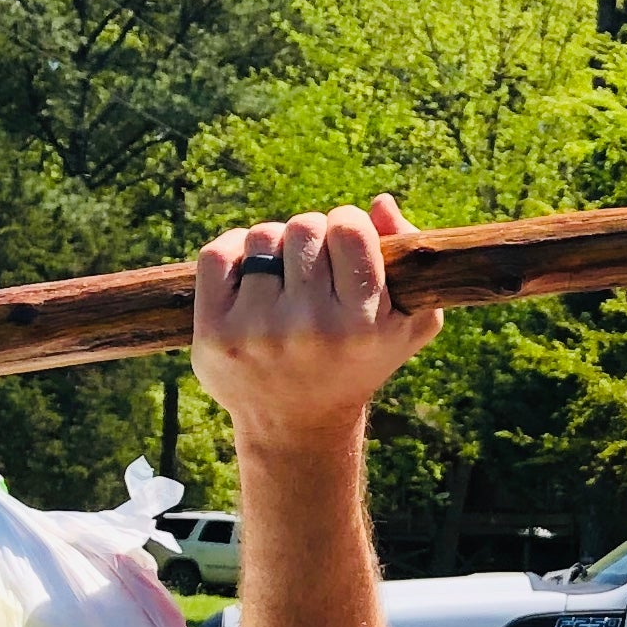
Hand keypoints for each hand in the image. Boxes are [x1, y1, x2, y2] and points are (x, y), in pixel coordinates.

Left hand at [191, 197, 442, 456]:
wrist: (297, 423)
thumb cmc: (360, 359)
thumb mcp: (409, 321)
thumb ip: (412, 257)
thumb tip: (380, 203)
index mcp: (361, 325)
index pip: (350, 229)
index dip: (350, 225)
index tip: (348, 244)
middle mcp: (310, 329)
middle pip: (305, 227)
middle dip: (313, 237)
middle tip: (316, 265)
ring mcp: (257, 332)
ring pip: (262, 237)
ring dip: (276, 246)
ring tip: (285, 276)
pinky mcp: (215, 334)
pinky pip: (217, 254)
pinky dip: (233, 251)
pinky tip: (251, 274)